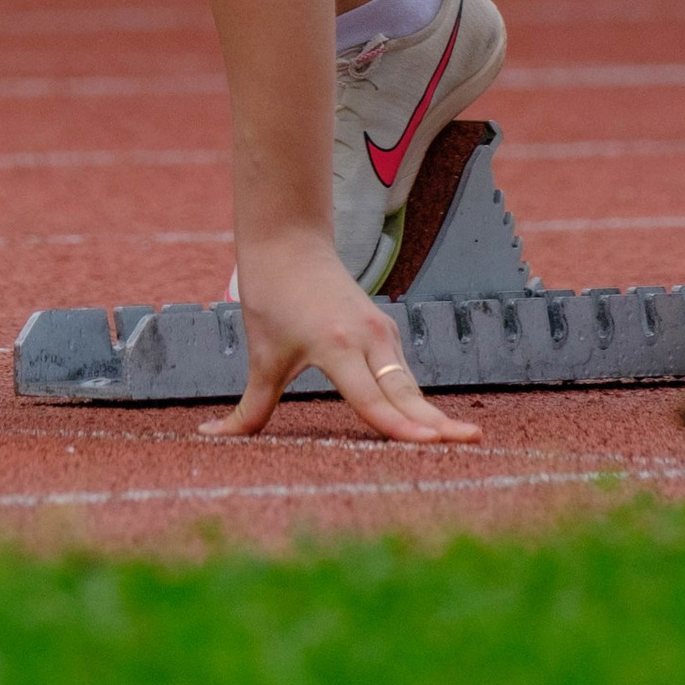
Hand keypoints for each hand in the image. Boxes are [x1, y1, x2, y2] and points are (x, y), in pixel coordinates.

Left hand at [220, 227, 478, 445]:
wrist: (289, 241)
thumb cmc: (272, 296)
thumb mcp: (261, 356)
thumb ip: (248, 408)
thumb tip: (211, 436)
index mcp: (337, 345)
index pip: (373, 399)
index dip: (401, 426)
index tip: (431, 444)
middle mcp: (368, 339)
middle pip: (407, 393)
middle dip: (438, 423)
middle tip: (472, 443)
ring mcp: (382, 333)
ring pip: (410, 385)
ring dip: (434, 414)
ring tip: (467, 440)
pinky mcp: (385, 332)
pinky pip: (403, 375)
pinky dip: (418, 402)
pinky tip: (436, 427)